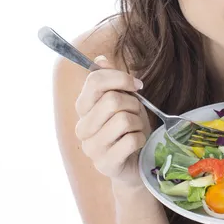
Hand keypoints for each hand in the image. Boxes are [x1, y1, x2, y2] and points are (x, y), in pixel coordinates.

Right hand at [74, 55, 151, 187]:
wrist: (135, 164)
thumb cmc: (129, 130)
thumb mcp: (124, 101)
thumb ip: (111, 81)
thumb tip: (100, 59)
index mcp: (83, 108)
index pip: (95, 81)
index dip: (121, 78)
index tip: (137, 86)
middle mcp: (82, 128)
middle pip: (112, 100)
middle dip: (134, 104)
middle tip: (136, 113)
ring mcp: (91, 148)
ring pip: (124, 120)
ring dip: (138, 123)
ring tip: (135, 130)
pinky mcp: (105, 164)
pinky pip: (131, 140)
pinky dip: (141, 139)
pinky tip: (137, 144)